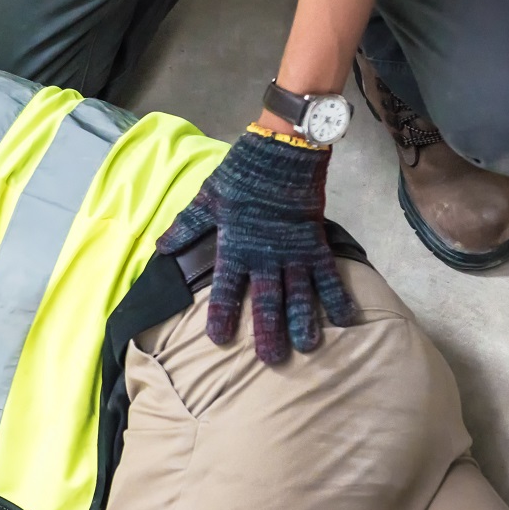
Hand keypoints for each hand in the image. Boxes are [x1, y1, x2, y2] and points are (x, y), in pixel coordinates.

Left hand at [157, 129, 359, 362]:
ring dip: (303, 322)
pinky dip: (339, 297)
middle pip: (267, 300)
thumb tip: (161, 248)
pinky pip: (329, 275)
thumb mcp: (209, 198)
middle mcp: (266, 256)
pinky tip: (347, 320)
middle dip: (268, 331)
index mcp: (236, 246)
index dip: (222, 314)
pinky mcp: (316, 243)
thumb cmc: (243, 173)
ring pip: (300, 294)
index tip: (219, 340)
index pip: (225, 289)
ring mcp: (294, 252)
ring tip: (307, 347)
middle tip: (271, 360)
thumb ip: (188, 225)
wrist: (284, 149)